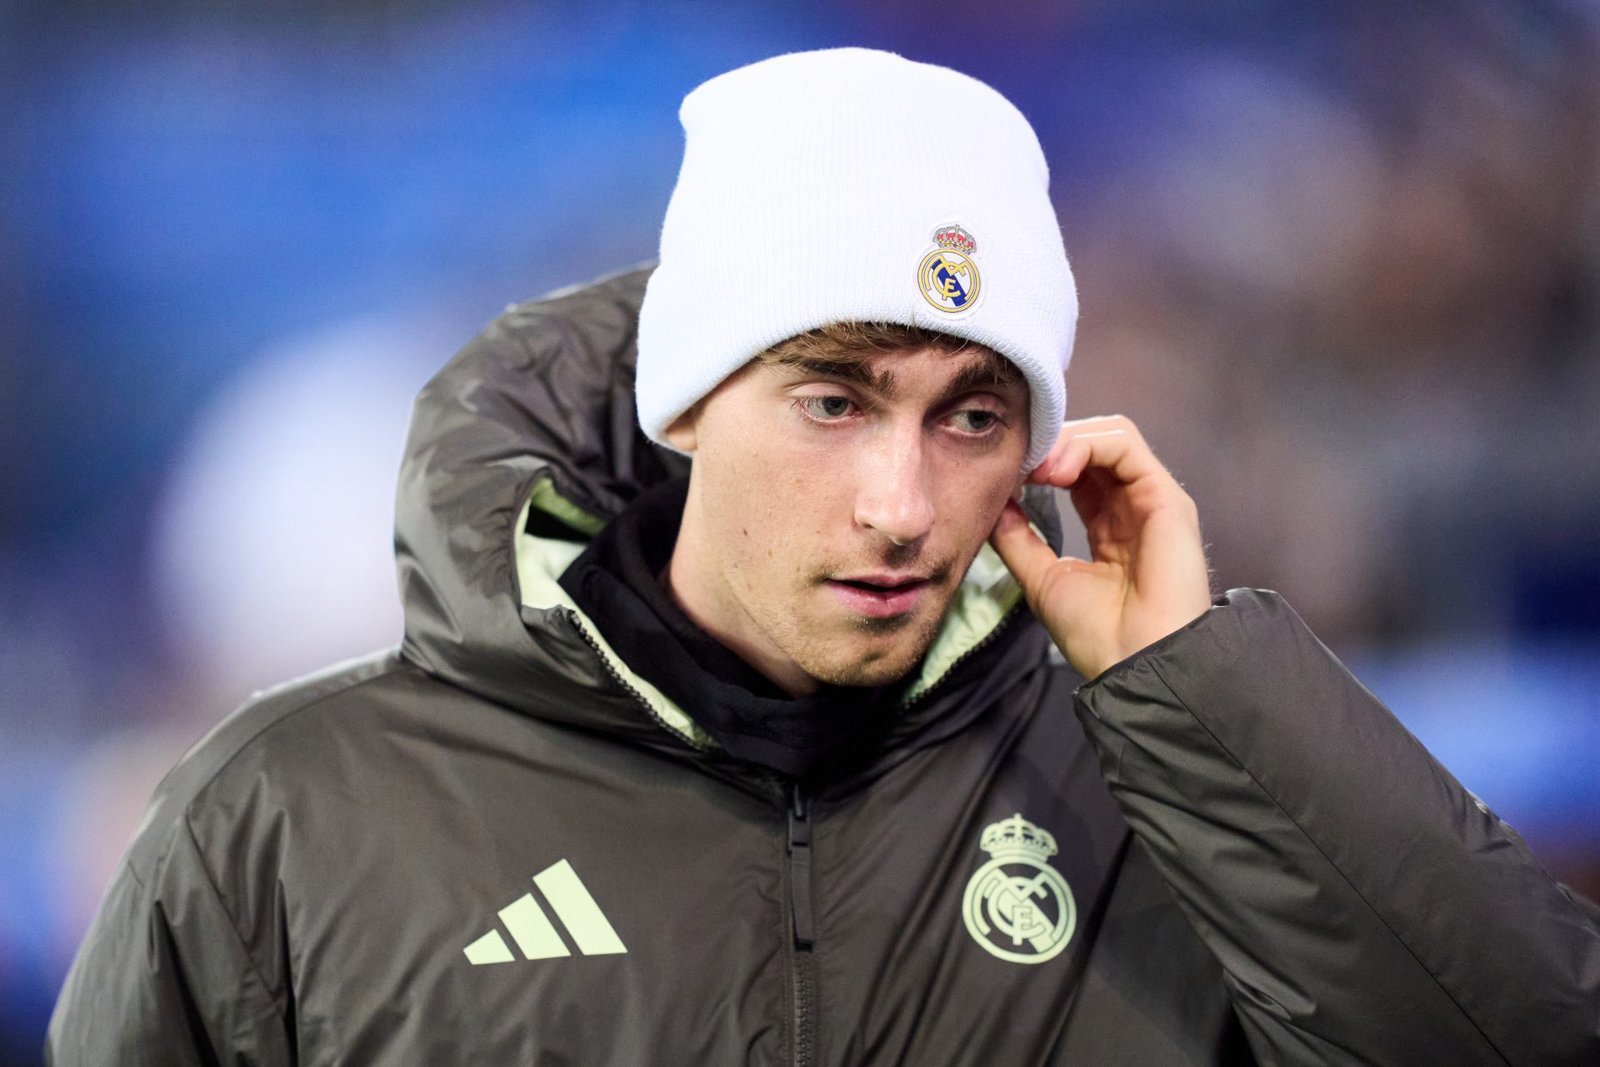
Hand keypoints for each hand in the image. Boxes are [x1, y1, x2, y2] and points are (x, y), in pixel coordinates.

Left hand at [989, 414, 1212, 680]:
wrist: (1136, 666)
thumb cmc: (1097, 635)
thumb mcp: (1042, 579)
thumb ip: (1019, 538)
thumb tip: (997, 499)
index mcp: (1108, 527)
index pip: (1075, 470)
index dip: (1040, 461)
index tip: (1006, 473)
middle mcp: (1132, 507)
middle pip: (1091, 445)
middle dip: (1049, 444)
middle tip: (1016, 464)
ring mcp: (1151, 499)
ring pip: (1108, 435)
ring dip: (1064, 440)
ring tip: (1035, 468)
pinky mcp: (1166, 496)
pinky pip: (1125, 443)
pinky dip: (1085, 443)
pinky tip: (1056, 469)